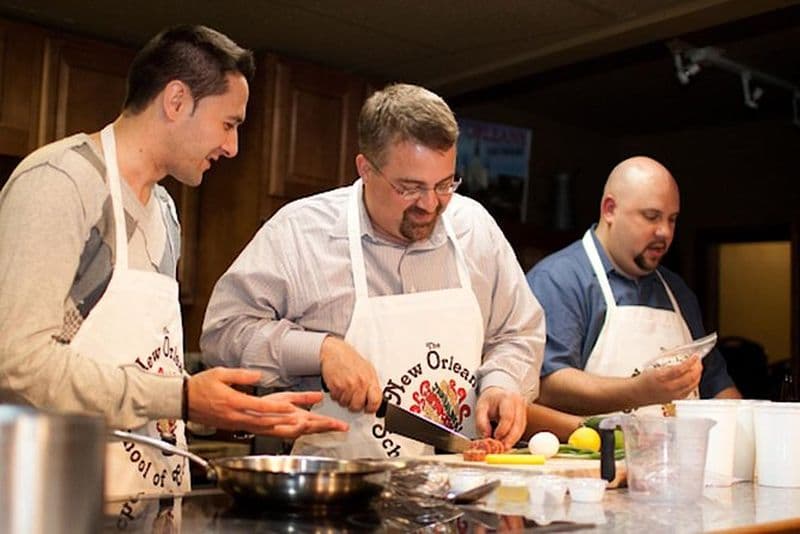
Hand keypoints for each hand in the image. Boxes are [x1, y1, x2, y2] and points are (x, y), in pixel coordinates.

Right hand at [187, 368, 347, 436]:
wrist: (184, 401)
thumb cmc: (200, 387)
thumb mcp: (220, 374)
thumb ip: (241, 375)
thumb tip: (258, 375)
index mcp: (235, 403)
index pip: (261, 408)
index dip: (278, 410)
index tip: (294, 410)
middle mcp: (241, 417)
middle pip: (273, 423)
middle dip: (300, 424)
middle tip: (319, 424)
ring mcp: (241, 423)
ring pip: (272, 430)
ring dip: (296, 429)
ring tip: (317, 427)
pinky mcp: (241, 426)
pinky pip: (265, 430)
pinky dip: (282, 430)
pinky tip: (296, 429)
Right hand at [319, 336, 382, 412]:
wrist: (335, 351)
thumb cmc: (350, 359)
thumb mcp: (367, 369)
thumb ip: (371, 384)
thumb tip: (376, 399)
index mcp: (370, 379)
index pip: (376, 401)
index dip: (372, 408)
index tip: (368, 408)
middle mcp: (360, 383)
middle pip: (358, 406)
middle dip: (354, 405)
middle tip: (353, 398)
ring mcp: (347, 385)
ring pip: (345, 404)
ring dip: (344, 400)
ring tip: (345, 389)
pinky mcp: (336, 386)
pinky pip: (336, 399)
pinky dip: (336, 395)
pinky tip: (338, 387)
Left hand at [475, 386, 526, 449]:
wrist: (497, 394)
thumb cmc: (489, 401)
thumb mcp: (480, 408)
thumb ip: (481, 422)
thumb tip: (486, 436)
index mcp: (507, 398)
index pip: (508, 416)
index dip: (502, 430)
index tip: (495, 438)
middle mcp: (518, 403)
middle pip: (517, 425)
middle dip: (509, 439)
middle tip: (501, 448)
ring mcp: (523, 410)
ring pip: (521, 429)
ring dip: (512, 440)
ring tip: (502, 447)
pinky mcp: (524, 417)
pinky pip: (521, 430)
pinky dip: (514, 438)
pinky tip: (506, 443)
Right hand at [637, 354, 701, 403]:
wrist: (636, 393)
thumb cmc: (643, 381)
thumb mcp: (654, 367)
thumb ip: (668, 363)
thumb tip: (680, 356)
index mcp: (662, 377)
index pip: (681, 369)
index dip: (691, 361)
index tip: (695, 356)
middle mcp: (669, 387)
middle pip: (690, 378)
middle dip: (697, 368)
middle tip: (698, 361)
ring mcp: (673, 395)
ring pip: (693, 385)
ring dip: (698, 375)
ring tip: (698, 368)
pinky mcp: (675, 399)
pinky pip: (690, 391)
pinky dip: (694, 383)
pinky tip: (694, 379)